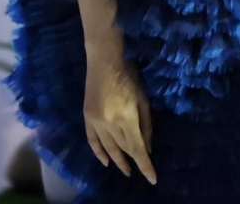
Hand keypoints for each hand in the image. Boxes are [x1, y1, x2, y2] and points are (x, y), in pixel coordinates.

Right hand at [83, 43, 156, 184]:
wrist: (104, 60)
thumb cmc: (129, 74)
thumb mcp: (143, 98)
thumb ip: (146, 125)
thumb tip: (148, 148)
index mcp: (126, 118)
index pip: (137, 149)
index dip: (145, 165)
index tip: (152, 178)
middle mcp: (110, 124)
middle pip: (123, 148)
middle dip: (132, 161)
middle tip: (138, 171)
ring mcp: (96, 122)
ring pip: (108, 148)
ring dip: (117, 160)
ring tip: (125, 170)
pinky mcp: (87, 117)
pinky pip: (92, 140)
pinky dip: (98, 152)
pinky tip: (105, 162)